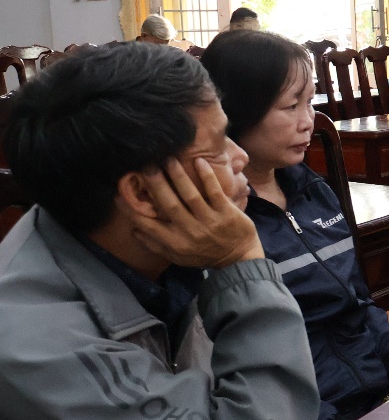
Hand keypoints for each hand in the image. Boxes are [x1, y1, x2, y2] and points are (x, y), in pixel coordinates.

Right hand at [131, 158, 261, 269]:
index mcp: (175, 243)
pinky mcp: (228, 213)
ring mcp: (210, 221)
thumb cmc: (204, 255)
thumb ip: (156, 244)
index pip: (148, 225)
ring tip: (168, 159)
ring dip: (178, 176)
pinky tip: (199, 162)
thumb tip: (134, 230)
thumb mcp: (178, 257)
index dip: (132, 210)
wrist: (239, 260)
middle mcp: (190, 232)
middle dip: (156, 184)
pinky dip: (207, 177)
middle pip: (169, 205)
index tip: (118, 194)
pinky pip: (215, 192)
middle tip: (146, 165)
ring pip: (191, 195)